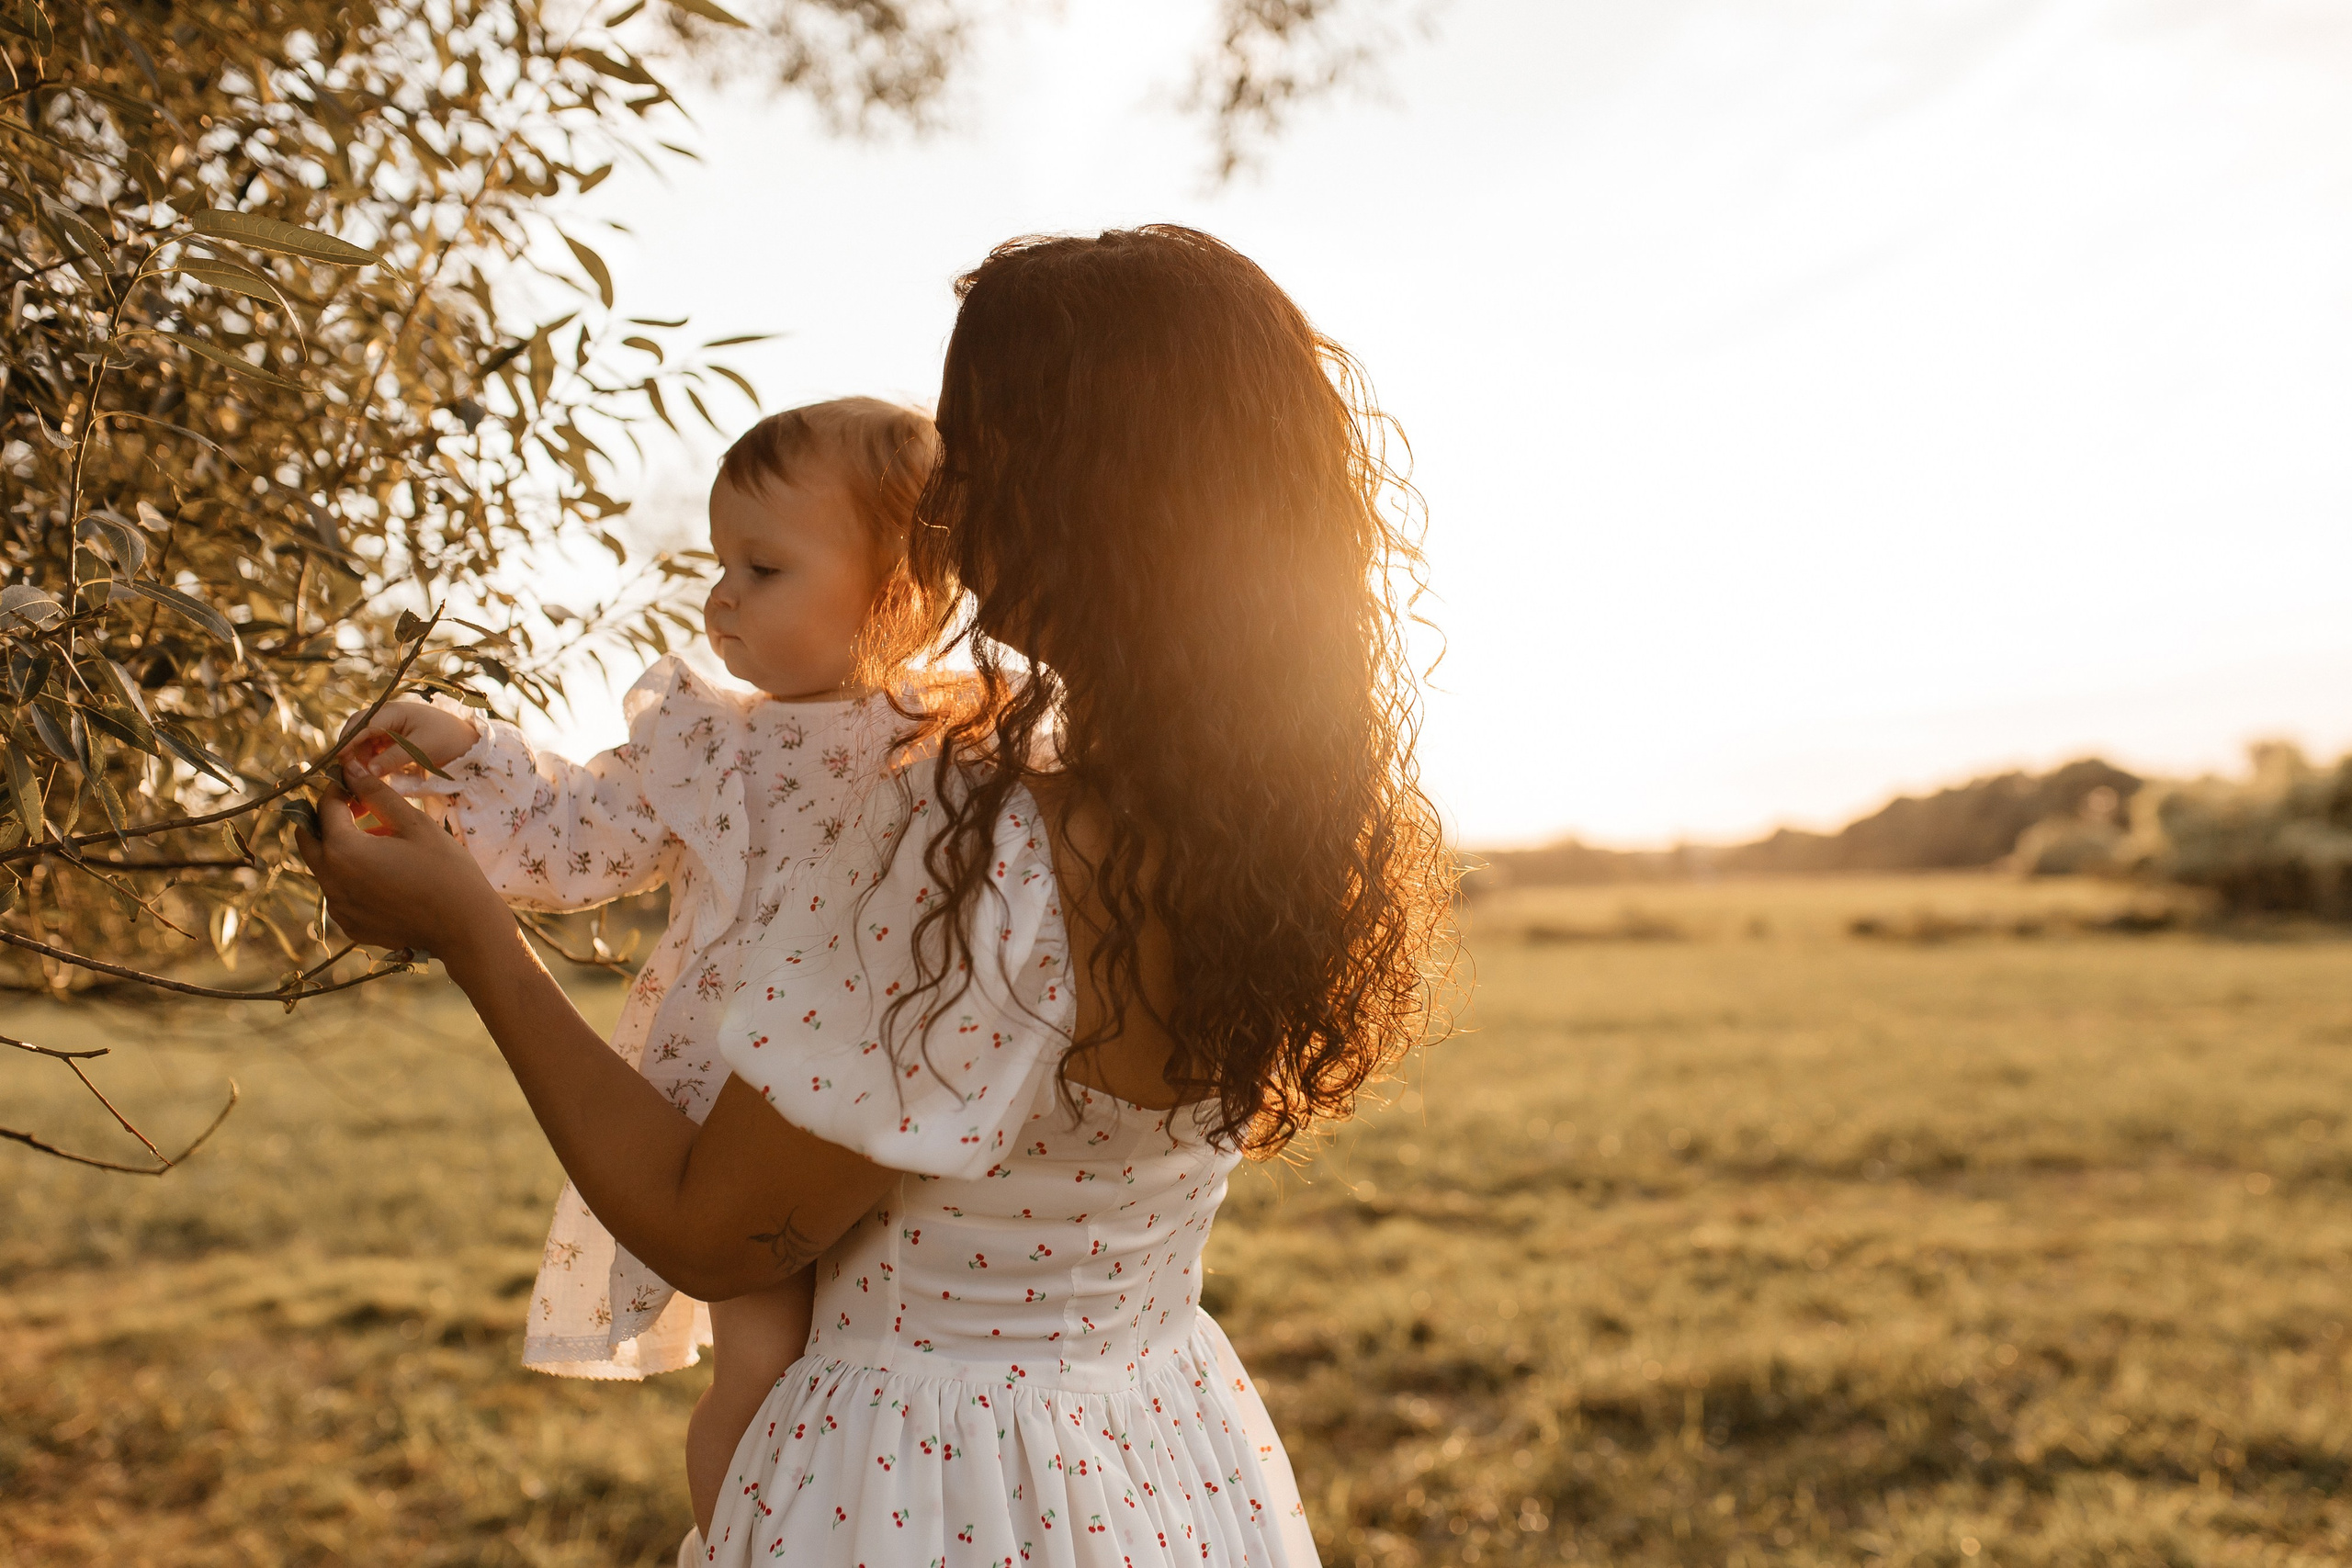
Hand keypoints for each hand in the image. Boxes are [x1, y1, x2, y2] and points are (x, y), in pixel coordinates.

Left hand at [294, 765, 508, 960]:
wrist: (465, 927)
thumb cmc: (446, 869)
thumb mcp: (414, 823)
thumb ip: (376, 794)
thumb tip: (350, 767)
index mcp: (343, 850)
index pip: (325, 807)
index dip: (340, 789)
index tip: (358, 783)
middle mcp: (331, 880)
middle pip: (308, 838)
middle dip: (327, 818)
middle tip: (358, 810)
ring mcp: (339, 907)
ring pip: (324, 866)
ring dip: (342, 848)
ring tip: (383, 843)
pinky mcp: (350, 925)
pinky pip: (339, 892)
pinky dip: (352, 877)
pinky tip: (386, 875)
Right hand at [343, 698, 480, 782]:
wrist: (467, 743)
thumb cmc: (447, 739)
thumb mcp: (421, 749)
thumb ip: (393, 759)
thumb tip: (366, 771)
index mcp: (393, 711)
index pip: (361, 724)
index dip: (348, 742)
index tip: (341, 763)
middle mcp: (386, 716)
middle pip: (356, 731)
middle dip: (350, 751)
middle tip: (349, 774)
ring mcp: (386, 728)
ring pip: (361, 742)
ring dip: (358, 759)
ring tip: (361, 780)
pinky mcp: (390, 740)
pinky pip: (371, 750)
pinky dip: (367, 762)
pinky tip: (370, 777)